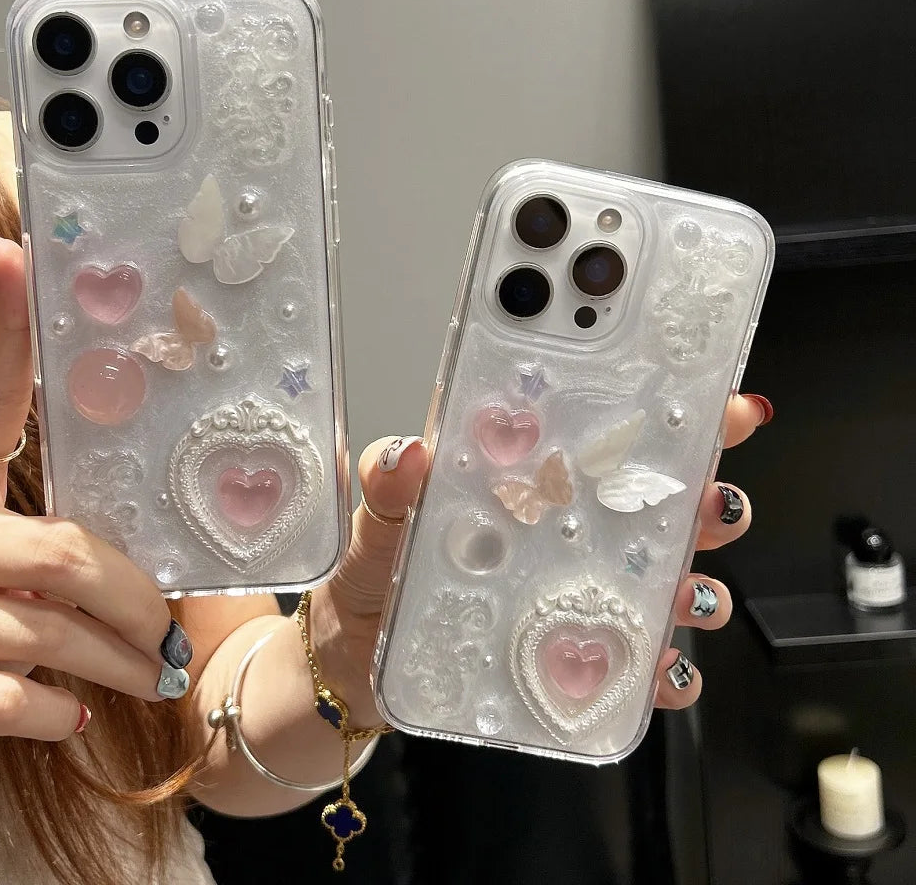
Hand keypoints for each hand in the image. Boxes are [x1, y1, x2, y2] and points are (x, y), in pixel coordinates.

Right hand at [0, 240, 181, 784]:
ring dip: (118, 663)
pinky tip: (74, 718)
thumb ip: (47, 562)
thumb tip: (146, 582)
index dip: (5, 333)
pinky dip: (58, 713)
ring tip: (153, 679)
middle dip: (134, 597)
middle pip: (62, 549)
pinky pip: (9, 697)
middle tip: (170, 629)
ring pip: (47, 628)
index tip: (14, 252)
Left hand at [312, 394, 770, 724]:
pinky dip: (662, 670)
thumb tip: (406, 455)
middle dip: (706, 500)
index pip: (605, 437)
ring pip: (664, 581)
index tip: (716, 402)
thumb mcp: (378, 526)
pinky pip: (633, 663)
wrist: (356, 665)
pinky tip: (661, 671)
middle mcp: (562, 533)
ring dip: (696, 585)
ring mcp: (572, 592)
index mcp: (527, 484)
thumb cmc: (374, 580)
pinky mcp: (570, 655)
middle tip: (714, 502)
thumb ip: (390, 489)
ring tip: (691, 593)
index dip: (669, 414)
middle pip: (657, 506)